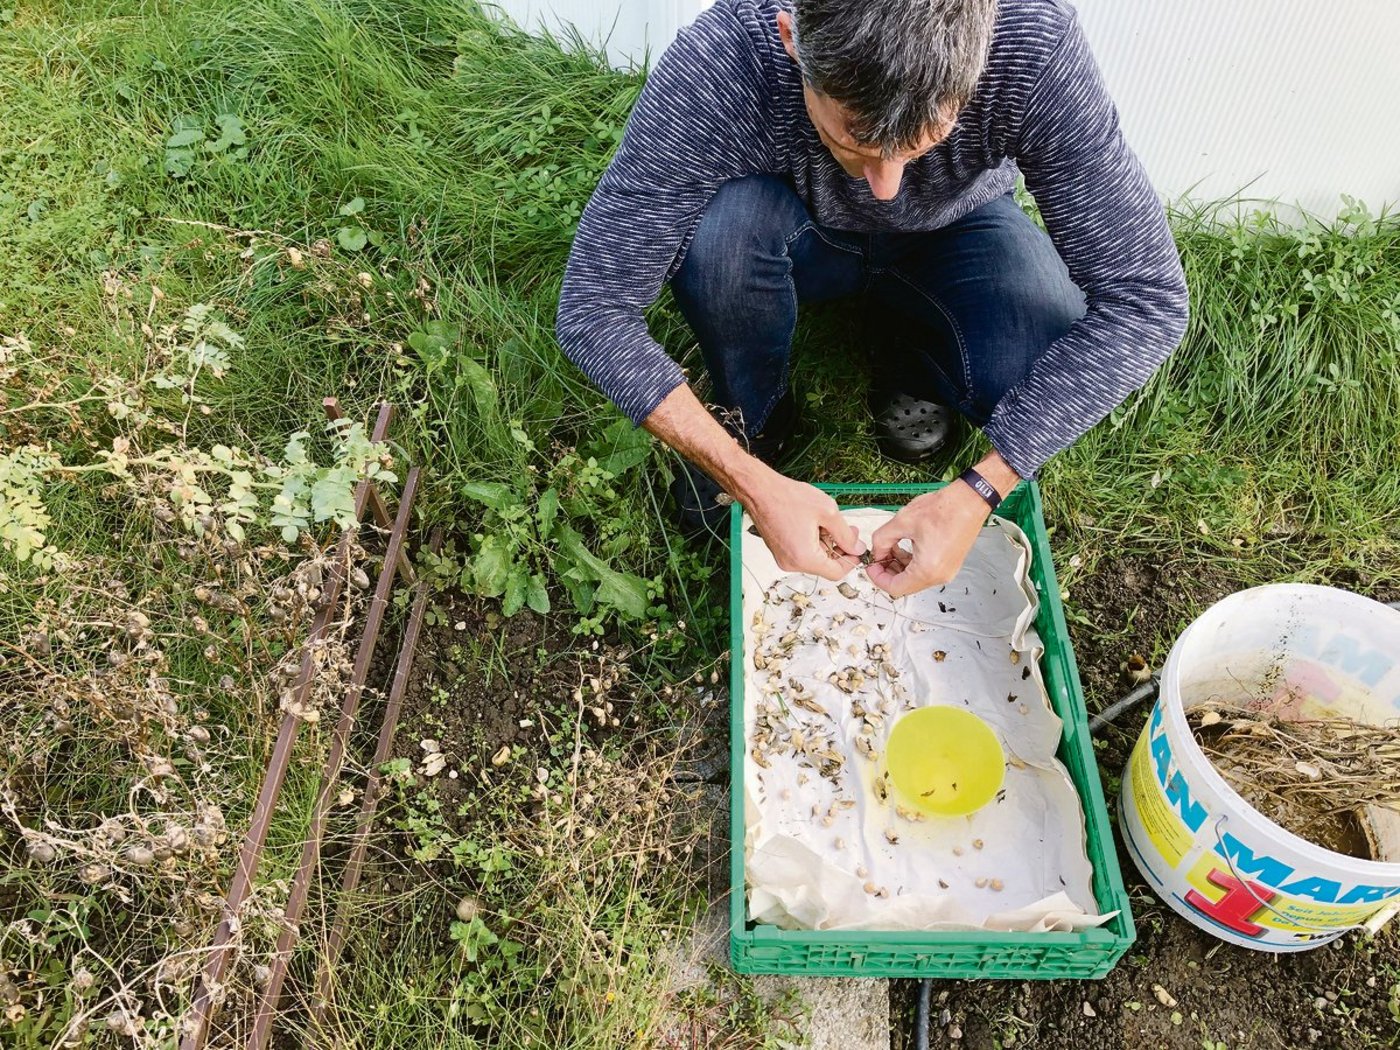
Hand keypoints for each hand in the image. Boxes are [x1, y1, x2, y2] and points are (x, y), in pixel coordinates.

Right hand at [743, 470, 865, 580]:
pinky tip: (813, 524)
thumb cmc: (787, 498)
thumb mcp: (827, 512)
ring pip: (815, 559)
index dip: (850, 561)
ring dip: (825, 544)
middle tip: (846, 530)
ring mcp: (784, 558)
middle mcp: (791, 563)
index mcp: (804, 558)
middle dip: (838, 549)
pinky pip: (803, 553)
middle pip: (825, 566)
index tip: (856, 547)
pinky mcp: (780, 551)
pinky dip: (813, 542)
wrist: (760, 490)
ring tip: (825, 522)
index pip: (836, 573)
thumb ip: (846, 534)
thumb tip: (857, 548)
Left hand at [866, 482, 988, 596]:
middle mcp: (939, 575)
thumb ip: (882, 539)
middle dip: (888, 571)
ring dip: (899, 566)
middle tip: (878, 555)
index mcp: (927, 569)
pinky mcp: (950, 564)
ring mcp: (947, 571)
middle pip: (905, 585)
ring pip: (914, 579)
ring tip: (891, 547)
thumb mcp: (902, 521)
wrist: (970, 500)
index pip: (895, 588)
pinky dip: (912, 563)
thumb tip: (876, 551)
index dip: (877, 577)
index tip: (871, 565)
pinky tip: (905, 547)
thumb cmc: (945, 509)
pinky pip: (925, 571)